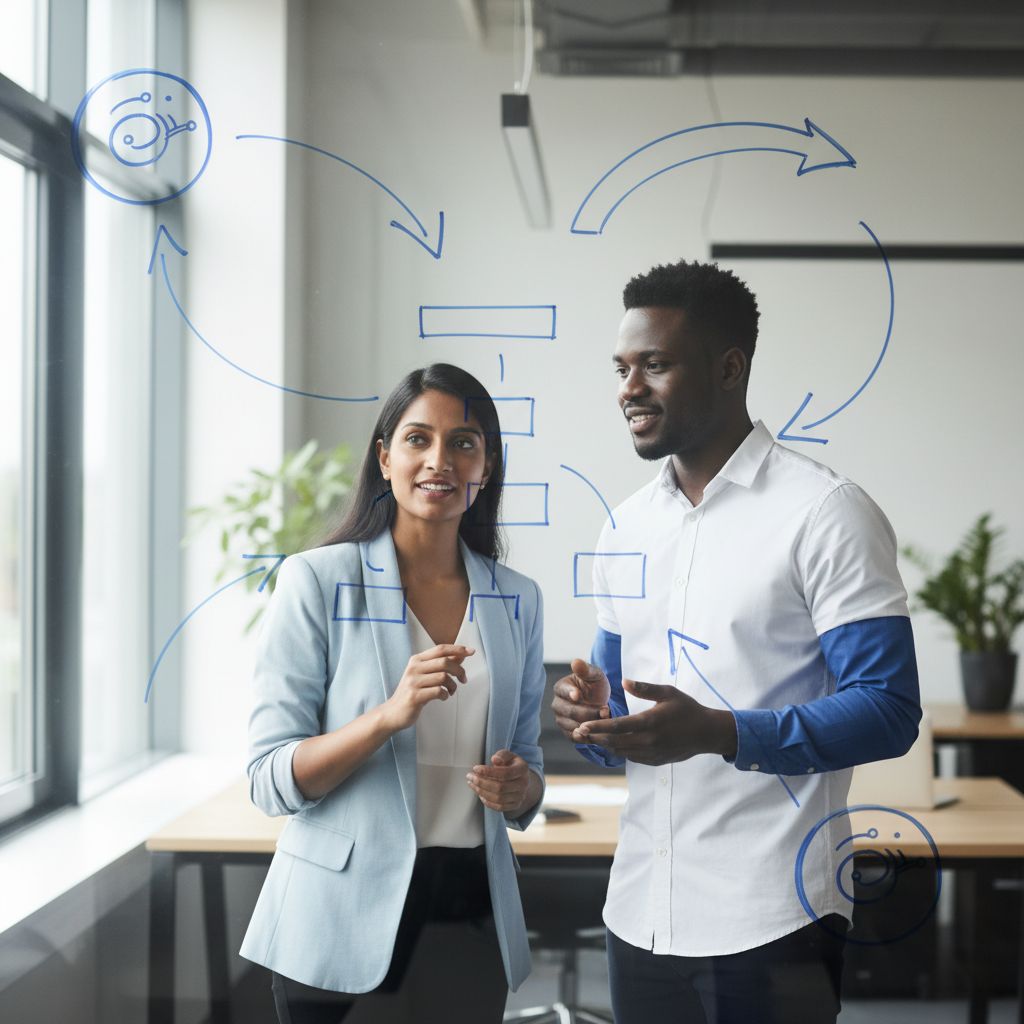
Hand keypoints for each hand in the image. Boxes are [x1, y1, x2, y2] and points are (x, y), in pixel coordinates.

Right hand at [381, 644, 474, 731]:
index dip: (457, 649)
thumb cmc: (412, 693)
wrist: (393, 712)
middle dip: (459, 670)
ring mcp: (413, 682)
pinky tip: (443, 697)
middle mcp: (414, 668)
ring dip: (453, 685)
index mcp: (417, 660)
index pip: (440, 649)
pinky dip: (445, 695)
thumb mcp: (425, 675)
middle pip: (444, 662)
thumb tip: (460, 656)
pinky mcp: (414, 696)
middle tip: (463, 679)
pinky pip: (438, 691)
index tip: (470, 651)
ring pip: (443, 677)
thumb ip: (441, 665)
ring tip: (451, 691)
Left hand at [466, 749, 530, 811]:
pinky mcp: (515, 805)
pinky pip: (499, 807)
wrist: (520, 778)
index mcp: (523, 769)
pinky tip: (480, 794)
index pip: (505, 773)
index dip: (489, 772)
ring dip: (482, 792)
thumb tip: (495, 759)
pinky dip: (487, 802)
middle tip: (470, 776)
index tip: (475, 768)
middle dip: (482, 782)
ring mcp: (520, 796)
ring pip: (498, 798)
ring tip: (472, 784)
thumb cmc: (511, 764)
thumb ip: (502, 755)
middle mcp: (523, 784)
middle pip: (500, 787)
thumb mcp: (508, 755)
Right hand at [551, 658, 611, 740]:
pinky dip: (584, 737)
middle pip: (570, 711)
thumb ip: (586, 670)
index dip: (571, 693)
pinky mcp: (567, 732)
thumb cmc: (595, 686)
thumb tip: (576, 661)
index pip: (563, 691)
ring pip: (572, 726)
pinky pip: (573, 737)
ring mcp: (561, 719)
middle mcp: (557, 704)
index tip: (578, 695)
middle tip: (606, 710)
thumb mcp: (595, 675)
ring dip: (589, 725)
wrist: (600, 703)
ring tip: (605, 721)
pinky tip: (595, 735)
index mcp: (561, 687)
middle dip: (589, 712)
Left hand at [574, 679, 736, 765]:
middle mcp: (649, 741)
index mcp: (650, 722)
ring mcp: (651, 753)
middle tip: (577, 733)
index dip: (598, 726)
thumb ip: (645, 688)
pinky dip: (618, 751)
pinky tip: (610, 744)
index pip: (618, 726)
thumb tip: (623, 681)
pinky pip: (631, 757)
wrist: (706, 733)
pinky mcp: (654, 761)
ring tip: (589, 738)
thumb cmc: (687, 709)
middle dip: (594, 738)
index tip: (582, 725)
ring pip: (621, 752)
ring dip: (604, 746)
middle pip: (614, 742)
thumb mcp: (668, 692)